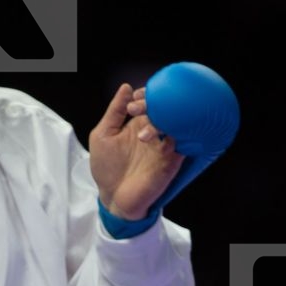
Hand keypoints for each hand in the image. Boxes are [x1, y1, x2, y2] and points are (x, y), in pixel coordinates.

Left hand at [88, 83, 184, 220]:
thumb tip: (126, 87)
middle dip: (154, 106)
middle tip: (138, 110)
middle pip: (164, 109)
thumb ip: (114, 112)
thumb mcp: (103, 135)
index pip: (151, 102)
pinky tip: (163, 139)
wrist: (114, 198)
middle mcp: (155, 132)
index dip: (146, 95)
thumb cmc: (107, 168)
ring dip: (162, 122)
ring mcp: (165, 145)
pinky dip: (176, 136)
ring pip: (175, 123)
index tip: (136, 97)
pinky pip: (183, 142)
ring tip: (143, 134)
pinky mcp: (172, 160)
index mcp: (138, 123)